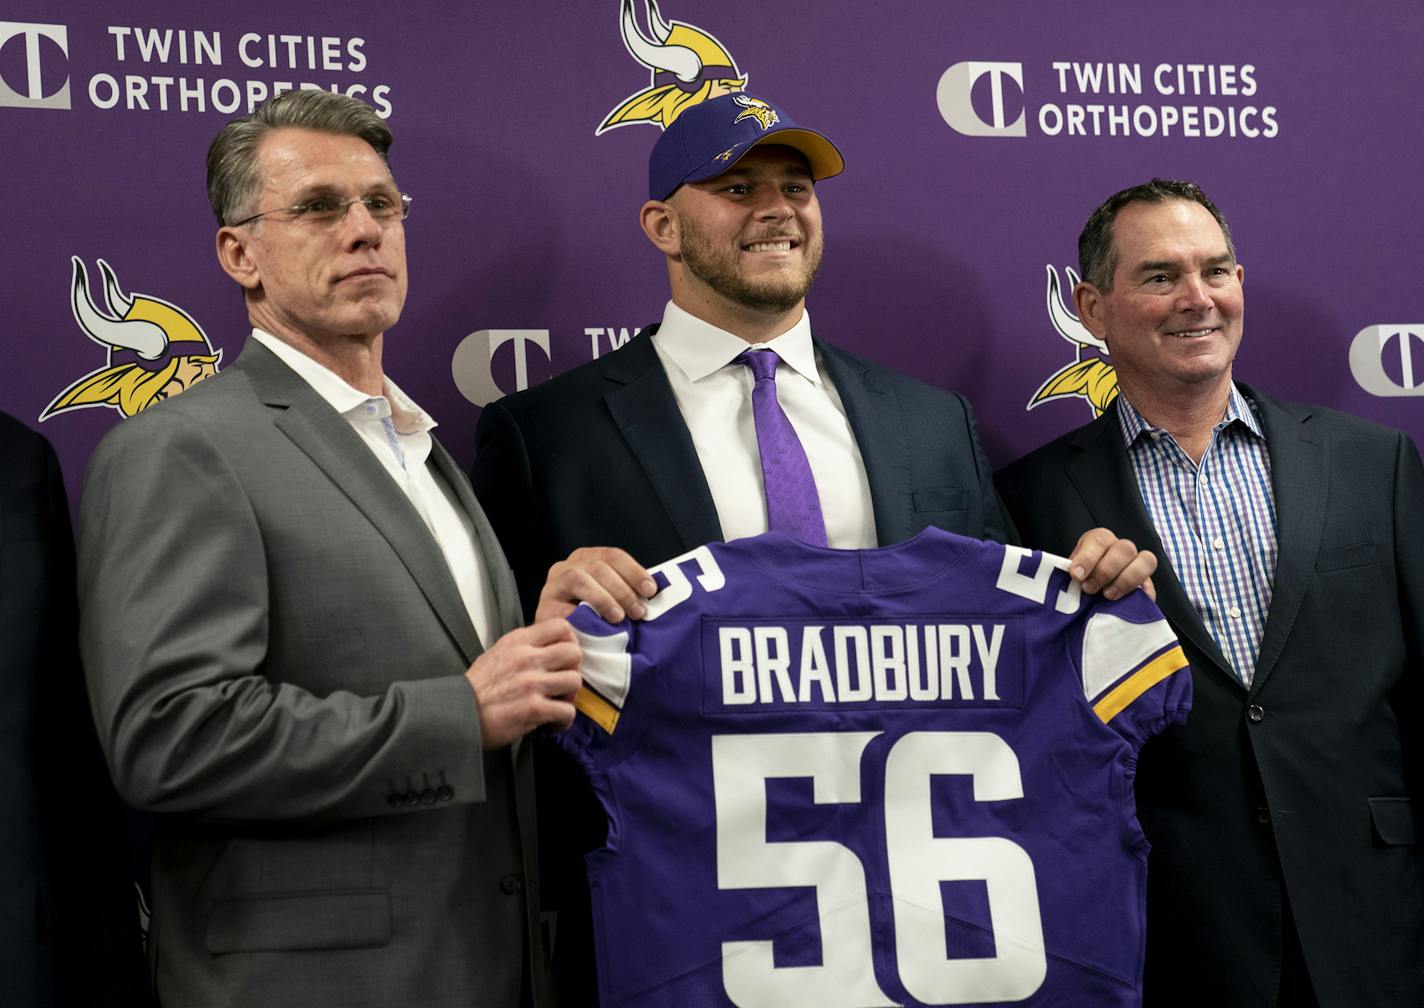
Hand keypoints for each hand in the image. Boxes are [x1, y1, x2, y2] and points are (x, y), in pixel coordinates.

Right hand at [466, 619, 582, 749]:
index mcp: (518, 641)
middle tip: (562, 682)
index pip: (561, 626)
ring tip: (557, 703)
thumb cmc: (478, 687)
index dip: (570, 641)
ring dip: (570, 696)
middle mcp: (527, 658)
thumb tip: (550, 647)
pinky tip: (552, 723)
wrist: (458, 714)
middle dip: (573, 669)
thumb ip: (524, 647)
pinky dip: (563, 720)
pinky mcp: (534, 709)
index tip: (564, 658)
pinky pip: (567, 712)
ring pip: (575, 681)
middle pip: (574, 652)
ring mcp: (531, 683)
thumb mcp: (497, 653)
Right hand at [535, 546, 656, 623]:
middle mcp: (566, 567)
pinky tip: (596, 629)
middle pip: (597, 567)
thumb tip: (652, 594)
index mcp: (585, 559)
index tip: (650, 590)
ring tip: (618, 618)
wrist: (557, 643)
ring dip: (603, 598)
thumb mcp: (608, 598)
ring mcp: (552, 587)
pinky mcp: (544, 609)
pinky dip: (581, 618)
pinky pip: (562, 609)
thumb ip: (625, 591)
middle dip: (622, 589)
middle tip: (638, 612)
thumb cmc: (590, 621)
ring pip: (578, 578)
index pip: (612, 555)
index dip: (634, 571)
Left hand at [1066, 527, 1157, 600]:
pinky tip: (1127, 604)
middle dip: (1106, 571)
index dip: (1088, 557)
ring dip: (1126, 580)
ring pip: (1147, 560)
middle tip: (1089, 588)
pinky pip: (1152, 587)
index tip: (1076, 575)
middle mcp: (1121, 549)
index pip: (1099, 540)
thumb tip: (1069, 578)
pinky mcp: (1147, 586)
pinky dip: (1142, 596)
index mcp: (1100, 541)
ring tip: (1108, 596)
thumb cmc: (1078, 583)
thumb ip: (1069, 574)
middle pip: (1125, 548)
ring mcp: (1138, 565)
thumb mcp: (1070, 574)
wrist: (1088, 599)